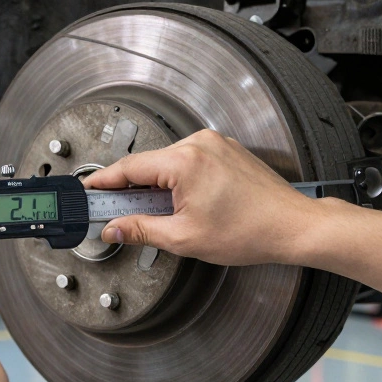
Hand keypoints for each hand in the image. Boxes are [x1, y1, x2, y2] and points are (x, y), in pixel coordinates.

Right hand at [83, 129, 326, 266]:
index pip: (129, 168)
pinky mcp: (225, 150)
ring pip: (168, 163)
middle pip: (148, 164)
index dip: (103, 181)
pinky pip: (188, 161)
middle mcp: (199, 144)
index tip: (88, 191)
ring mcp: (214, 144)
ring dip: (155, 186)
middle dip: (130, 190)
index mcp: (185, 161)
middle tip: (116, 214)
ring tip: (156, 215)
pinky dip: (177, 180)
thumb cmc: (251, 231)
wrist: (293, 226)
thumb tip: (114, 229)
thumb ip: (141, 230)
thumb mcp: (184, 238)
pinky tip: (179, 203)